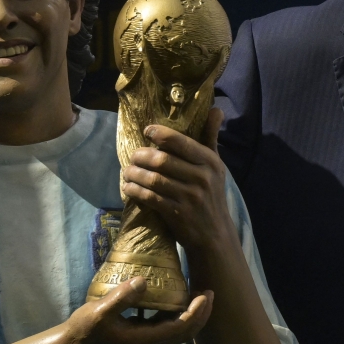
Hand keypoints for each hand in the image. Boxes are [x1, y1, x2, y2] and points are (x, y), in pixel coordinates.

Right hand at [63, 277, 212, 343]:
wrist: (73, 343)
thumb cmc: (86, 328)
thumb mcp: (101, 310)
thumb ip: (122, 297)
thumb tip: (144, 281)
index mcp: (145, 338)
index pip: (180, 328)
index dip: (196, 312)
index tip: (205, 294)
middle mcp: (150, 341)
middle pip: (186, 332)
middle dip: (201, 314)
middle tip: (209, 292)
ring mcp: (146, 338)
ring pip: (178, 329)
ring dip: (192, 313)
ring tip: (198, 293)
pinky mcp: (141, 332)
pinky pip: (167, 323)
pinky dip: (178, 312)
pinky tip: (175, 296)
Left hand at [121, 108, 236, 254]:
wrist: (215, 235)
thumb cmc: (212, 195)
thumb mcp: (216, 166)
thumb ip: (211, 137)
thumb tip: (216, 109)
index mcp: (210, 162)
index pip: (181, 142)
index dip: (160, 134)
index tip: (146, 131)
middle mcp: (202, 178)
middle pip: (162, 160)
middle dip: (141, 156)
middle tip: (133, 156)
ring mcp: (190, 197)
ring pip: (153, 179)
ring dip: (134, 174)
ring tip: (127, 171)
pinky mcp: (177, 214)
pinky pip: (150, 198)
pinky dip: (135, 191)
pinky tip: (128, 188)